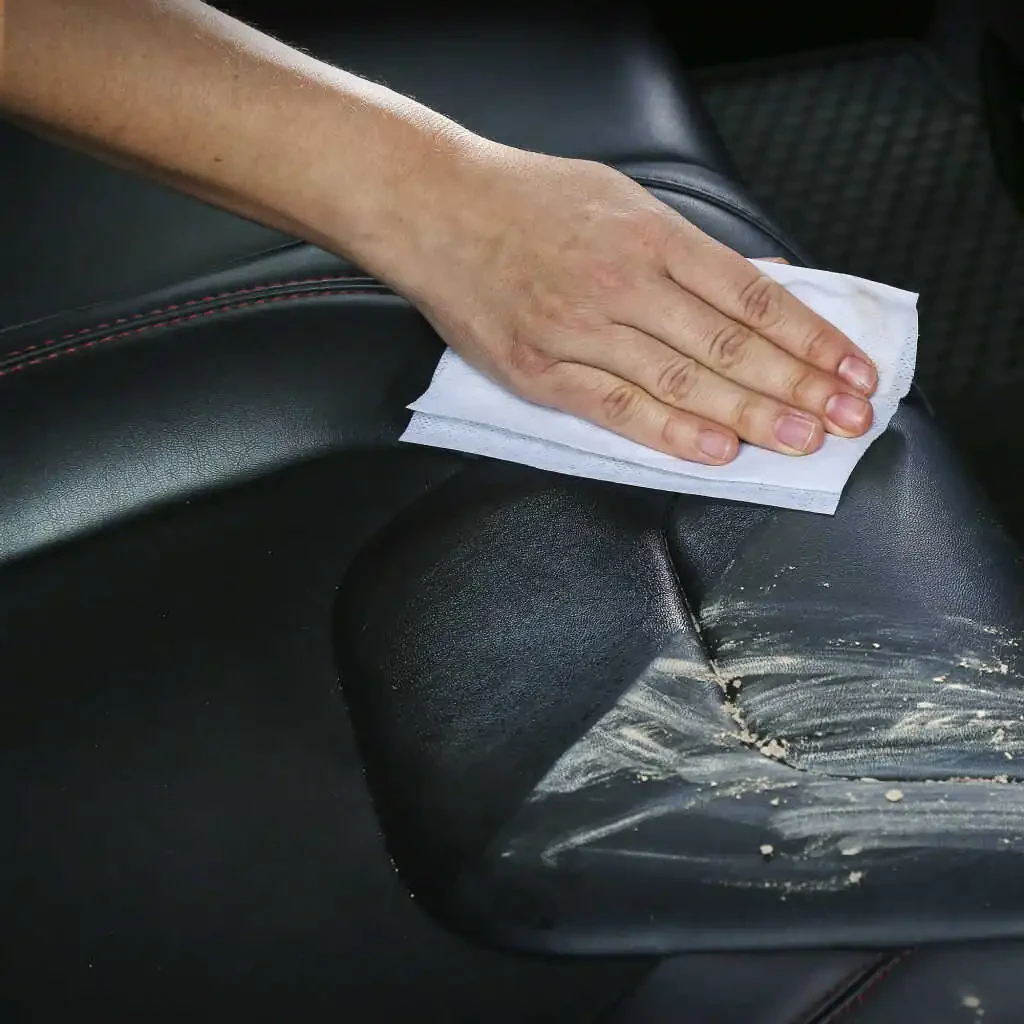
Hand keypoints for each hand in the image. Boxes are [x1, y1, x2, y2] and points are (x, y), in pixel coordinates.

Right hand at [388, 146, 876, 464]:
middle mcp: (623, 282)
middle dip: (800, 386)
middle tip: (848, 420)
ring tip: (802, 440)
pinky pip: (617, 408)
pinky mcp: (541, 370)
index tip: (852, 370)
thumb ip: (691, 249)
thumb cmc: (529, 202)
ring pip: (683, 381)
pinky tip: (717, 450)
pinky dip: (671, 431)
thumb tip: (761, 286)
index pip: (753, 297)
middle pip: (730, 345)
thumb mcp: (621, 199)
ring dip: (751, 415)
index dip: (812, 338)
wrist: (437, 209)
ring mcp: (580, 330)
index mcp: (652, 236)